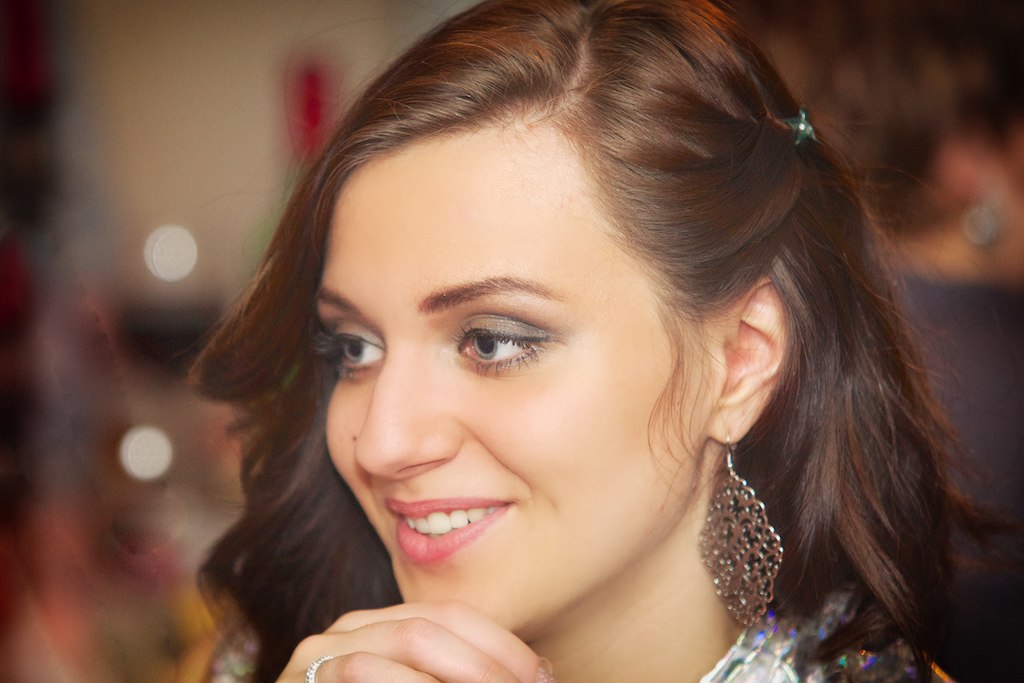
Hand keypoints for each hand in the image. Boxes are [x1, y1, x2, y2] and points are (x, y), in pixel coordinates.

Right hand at [276, 601, 552, 681]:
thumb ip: (455, 675)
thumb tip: (541, 675)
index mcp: (383, 626)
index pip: (455, 616)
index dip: (504, 647)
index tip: (543, 676)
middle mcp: (349, 629)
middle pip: (434, 626)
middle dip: (489, 663)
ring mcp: (320, 654)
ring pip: (410, 643)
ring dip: (465, 673)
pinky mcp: (304, 679)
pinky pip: (367, 673)